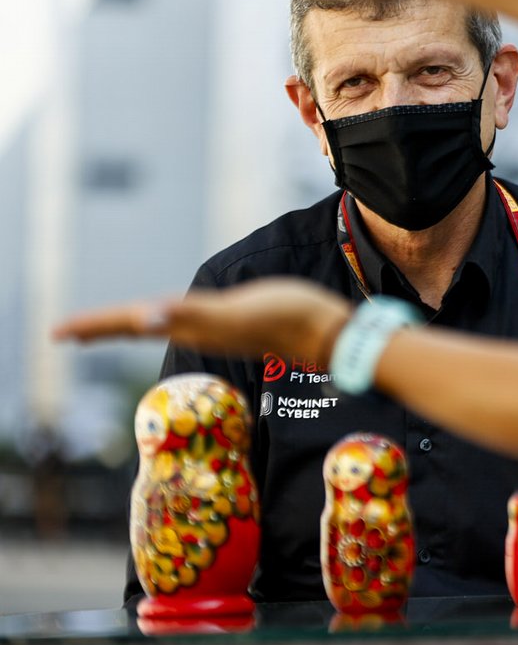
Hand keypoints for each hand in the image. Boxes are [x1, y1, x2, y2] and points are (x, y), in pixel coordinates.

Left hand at [54, 278, 353, 364]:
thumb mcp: (236, 312)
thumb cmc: (290, 317)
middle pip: (139, 326)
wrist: (331, 333)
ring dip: (129, 326)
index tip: (59, 332)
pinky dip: (163, 319)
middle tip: (63, 333)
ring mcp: (217, 327)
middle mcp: (199, 328)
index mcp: (192, 324)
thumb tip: (142, 317)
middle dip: (101, 328)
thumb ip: (188, 314)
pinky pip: (186, 320)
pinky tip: (164, 319)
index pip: (133, 323)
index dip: (96, 326)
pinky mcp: (233, 322)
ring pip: (159, 325)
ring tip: (105, 326)